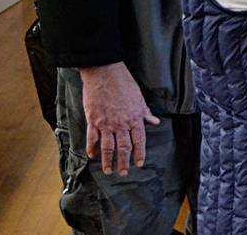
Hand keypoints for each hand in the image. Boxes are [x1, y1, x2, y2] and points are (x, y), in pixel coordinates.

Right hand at [78, 62, 159, 176]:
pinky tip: (92, 156)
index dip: (140, 153)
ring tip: (108, 171)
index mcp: (134, 117)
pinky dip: (92, 148)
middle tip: (124, 173)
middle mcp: (121, 123)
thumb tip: (155, 122)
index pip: (139, 140)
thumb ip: (145, 112)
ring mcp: (106, 123)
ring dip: (108, 160)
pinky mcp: (93, 120)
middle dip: (124, 162)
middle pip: (123, 147)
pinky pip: (92, 138)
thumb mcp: (139, 97)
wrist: (104, 73)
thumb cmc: (123, 82)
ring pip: (108, 147)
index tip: (140, 163)